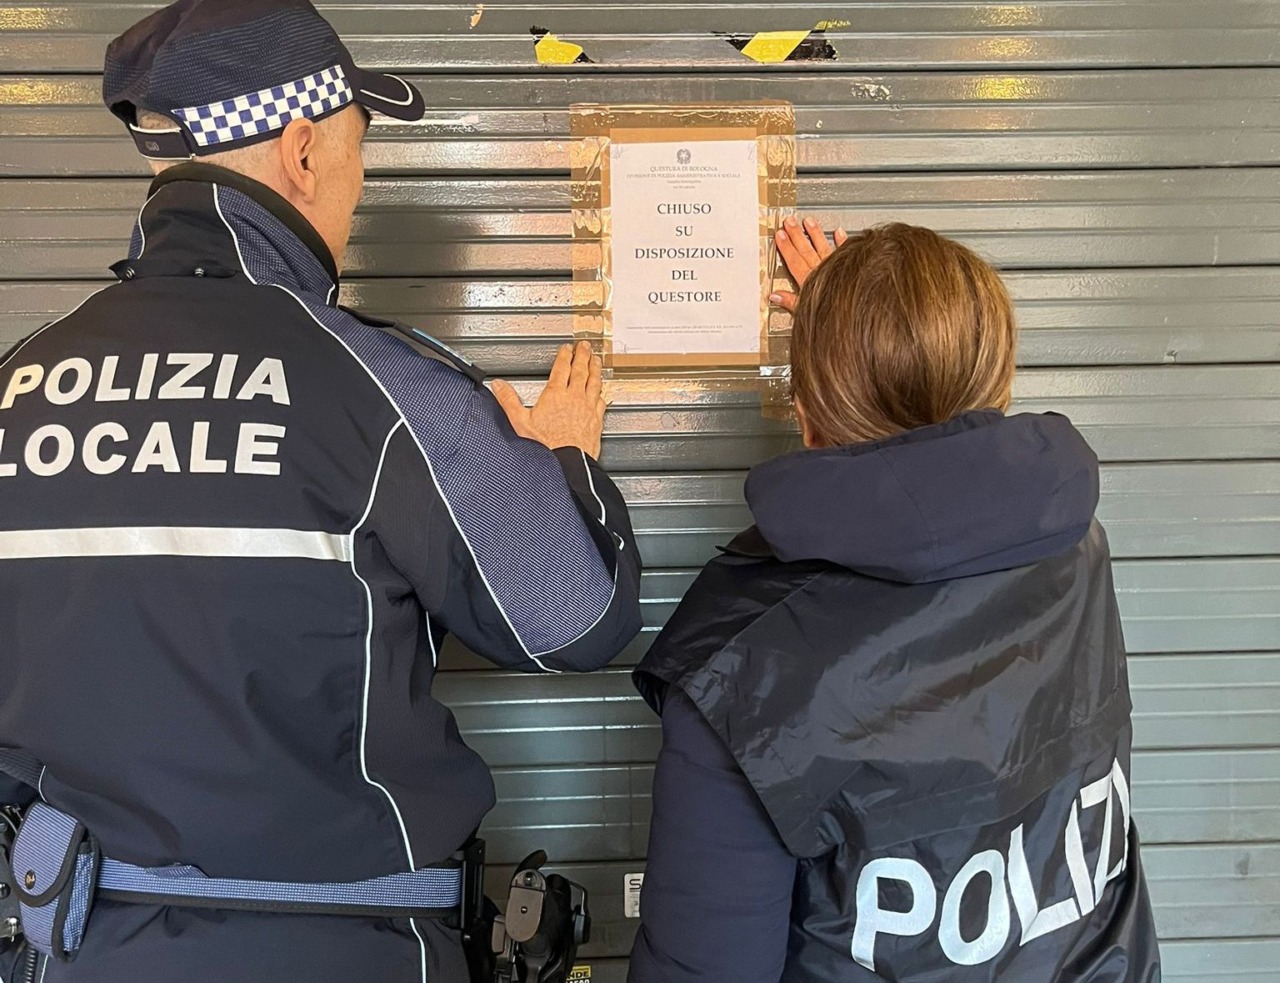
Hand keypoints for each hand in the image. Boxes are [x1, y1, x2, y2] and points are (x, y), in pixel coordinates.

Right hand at [492, 341, 606, 459]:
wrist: (567, 463)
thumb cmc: (546, 447)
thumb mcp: (520, 422)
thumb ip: (509, 401)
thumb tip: (499, 386)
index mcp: (556, 394)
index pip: (562, 368)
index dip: (565, 355)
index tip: (567, 348)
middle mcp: (574, 397)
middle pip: (581, 370)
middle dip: (583, 355)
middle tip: (585, 346)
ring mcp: (588, 408)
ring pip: (594, 382)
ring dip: (595, 368)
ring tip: (596, 360)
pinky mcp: (596, 420)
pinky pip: (601, 400)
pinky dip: (601, 392)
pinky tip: (601, 391)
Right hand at [769, 215, 847, 312]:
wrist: (855, 310)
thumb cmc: (831, 313)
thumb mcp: (804, 312)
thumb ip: (790, 301)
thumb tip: (775, 296)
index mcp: (809, 281)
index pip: (794, 261)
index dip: (786, 248)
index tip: (780, 235)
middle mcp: (821, 270)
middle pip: (806, 250)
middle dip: (796, 234)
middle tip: (789, 221)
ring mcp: (835, 266)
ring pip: (822, 246)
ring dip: (815, 233)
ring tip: (808, 221)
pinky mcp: (849, 266)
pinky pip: (844, 251)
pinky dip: (842, 241)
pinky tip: (838, 231)